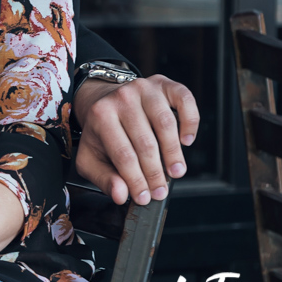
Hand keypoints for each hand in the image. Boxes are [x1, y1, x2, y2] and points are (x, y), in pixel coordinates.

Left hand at [74, 74, 199, 205]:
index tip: (145, 198)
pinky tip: (186, 140)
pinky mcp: (164, 84)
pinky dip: (190, 122)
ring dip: (173, 153)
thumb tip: (120, 194)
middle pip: (145, 142)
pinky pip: (185, 100)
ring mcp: (144, 88)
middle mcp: (122, 97)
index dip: (137, 180)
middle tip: (161, 191)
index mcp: (100, 115)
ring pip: (166, 124)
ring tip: (175, 172)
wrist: (104, 100)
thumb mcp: (90, 158)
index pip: (123, 155)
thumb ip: (103, 178)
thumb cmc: (101, 133)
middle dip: (155, 173)